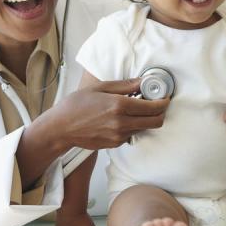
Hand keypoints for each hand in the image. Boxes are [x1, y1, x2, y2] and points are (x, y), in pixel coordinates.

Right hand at [52, 78, 169, 149]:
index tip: (164, 97)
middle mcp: (121, 123)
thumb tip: (142, 81)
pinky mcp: (115, 144)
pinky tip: (120, 118)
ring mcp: (119, 136)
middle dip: (160, 112)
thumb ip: (125, 85)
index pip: (153, 107)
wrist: (60, 128)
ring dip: (145, 119)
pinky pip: (131, 134)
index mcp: (119, 106)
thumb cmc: (76, 105)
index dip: (163, 102)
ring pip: (144, 128)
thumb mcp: (100, 88)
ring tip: (134, 108)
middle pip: (156, 122)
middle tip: (156, 103)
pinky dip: (132, 126)